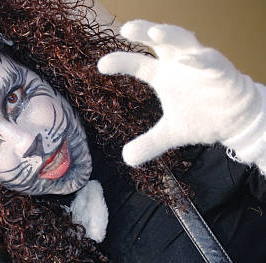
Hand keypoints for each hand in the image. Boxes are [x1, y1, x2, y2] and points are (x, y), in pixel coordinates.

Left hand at [98, 20, 261, 166]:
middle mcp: (178, 64)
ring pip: (185, 41)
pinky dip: (200, 59)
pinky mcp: (222, 71)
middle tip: (126, 29)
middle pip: (159, 42)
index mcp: (163, 75)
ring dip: (171, 35)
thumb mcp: (170, 134)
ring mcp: (200, 64)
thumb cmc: (200, 117)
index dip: (120, 62)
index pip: (138, 65)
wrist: (235, 121)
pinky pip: (211, 61)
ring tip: (155, 33)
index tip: (101, 65)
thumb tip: (127, 159)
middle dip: (144, 32)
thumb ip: (149, 144)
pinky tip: (188, 60)